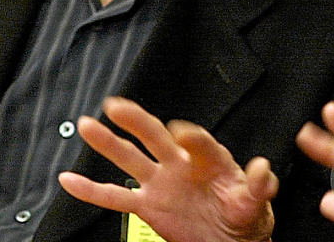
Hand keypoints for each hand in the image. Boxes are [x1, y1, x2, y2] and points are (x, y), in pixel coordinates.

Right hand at [58, 96, 276, 241]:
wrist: (229, 240)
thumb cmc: (244, 215)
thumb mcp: (255, 201)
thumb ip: (258, 185)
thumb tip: (262, 167)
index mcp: (210, 159)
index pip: (197, 141)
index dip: (190, 137)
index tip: (181, 132)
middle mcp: (180, 165)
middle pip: (156, 136)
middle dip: (138, 120)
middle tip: (118, 105)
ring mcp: (161, 183)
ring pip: (130, 158)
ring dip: (108, 143)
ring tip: (88, 125)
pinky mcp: (148, 205)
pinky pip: (115, 197)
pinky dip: (91, 190)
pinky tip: (71, 179)